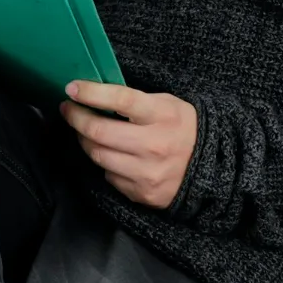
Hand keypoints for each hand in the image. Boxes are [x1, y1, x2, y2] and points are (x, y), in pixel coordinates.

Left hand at [59, 80, 197, 209]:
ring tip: (84, 131)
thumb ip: (136, 100)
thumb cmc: (184, 129)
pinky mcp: (142, 193)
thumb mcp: (168, 104)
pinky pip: (109, 176)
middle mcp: (153, 145)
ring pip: (98, 156)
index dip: (91, 93)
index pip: (119, 99)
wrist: (213, 168)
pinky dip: (105, 163)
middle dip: (76, 118)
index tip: (72, 88)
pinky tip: (110, 154)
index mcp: (162, 115)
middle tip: (69, 109)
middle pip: (99, 131)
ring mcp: (147, 172)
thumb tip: (96, 96)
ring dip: (85, 141)